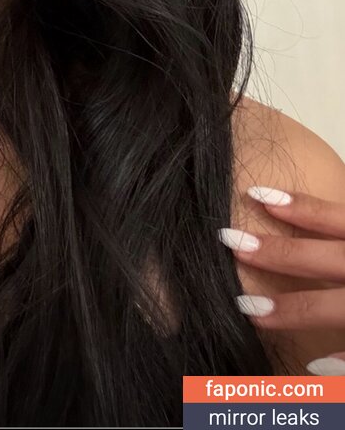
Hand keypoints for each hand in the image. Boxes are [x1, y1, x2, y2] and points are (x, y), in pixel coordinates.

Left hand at [218, 185, 344, 374]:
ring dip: (294, 308)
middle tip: (227, 240)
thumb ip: (338, 245)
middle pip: (334, 258)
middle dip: (281, 253)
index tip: (254, 193)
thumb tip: (279, 214)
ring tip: (247, 308)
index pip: (340, 219)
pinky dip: (340, 363)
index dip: (301, 206)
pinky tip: (310, 367)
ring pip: (342, 308)